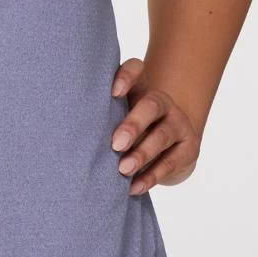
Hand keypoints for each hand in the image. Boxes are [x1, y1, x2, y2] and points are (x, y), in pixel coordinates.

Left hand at [110, 57, 201, 195]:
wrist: (169, 147)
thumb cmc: (130, 129)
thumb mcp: (117, 117)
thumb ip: (100, 115)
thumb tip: (69, 130)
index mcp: (140, 88)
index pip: (136, 69)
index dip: (126, 76)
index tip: (112, 92)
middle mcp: (162, 102)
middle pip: (151, 105)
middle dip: (133, 125)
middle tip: (116, 144)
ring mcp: (179, 124)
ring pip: (162, 136)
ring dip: (142, 154)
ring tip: (123, 169)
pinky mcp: (189, 149)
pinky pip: (171, 163)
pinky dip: (151, 176)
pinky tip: (134, 186)